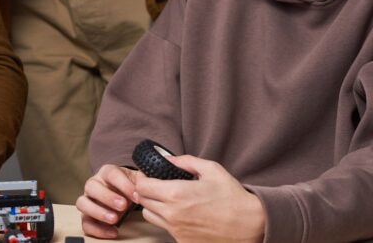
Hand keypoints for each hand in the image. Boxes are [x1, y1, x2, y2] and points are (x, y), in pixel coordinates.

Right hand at [76, 163, 138, 238]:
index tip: (136, 196)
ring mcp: (88, 200)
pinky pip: (85, 223)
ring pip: (82, 203)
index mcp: (106, 173)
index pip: (111, 174)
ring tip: (114, 219)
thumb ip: (142, 180)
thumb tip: (148, 183)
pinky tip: (113, 232)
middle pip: (91, 186)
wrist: (122, 195)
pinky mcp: (87, 216)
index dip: (123, 184)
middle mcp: (94, 184)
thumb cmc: (129, 187)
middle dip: (107, 197)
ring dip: (97, 211)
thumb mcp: (137, 180)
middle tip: (123, 206)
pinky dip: (97, 229)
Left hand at [133, 154, 264, 242]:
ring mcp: (177, 231)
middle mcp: (172, 214)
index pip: (141, 186)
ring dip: (154, 207)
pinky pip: (166, 230)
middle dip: (147, 192)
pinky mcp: (184, 242)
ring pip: (150, 216)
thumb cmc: (233, 196)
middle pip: (142, 201)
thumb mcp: (211, 169)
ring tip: (169, 201)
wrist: (252, 225)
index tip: (149, 176)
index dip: (143, 179)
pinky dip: (168, 221)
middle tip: (158, 187)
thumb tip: (165, 159)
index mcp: (176, 194)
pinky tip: (182, 215)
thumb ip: (184, 161)